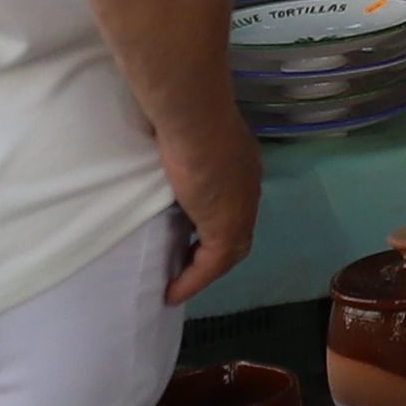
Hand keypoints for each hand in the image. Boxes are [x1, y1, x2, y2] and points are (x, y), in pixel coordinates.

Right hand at [155, 88, 260, 310]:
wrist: (194, 115)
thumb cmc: (183, 112)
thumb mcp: (183, 130)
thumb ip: (179, 140)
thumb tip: (158, 136)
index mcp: (240, 162)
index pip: (231, 200)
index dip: (212, 218)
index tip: (188, 231)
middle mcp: (247, 186)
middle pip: (235, 230)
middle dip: (212, 249)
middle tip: (183, 262)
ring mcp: (240, 208)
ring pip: (227, 251)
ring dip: (203, 269)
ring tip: (177, 282)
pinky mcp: (225, 227)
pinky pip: (211, 266)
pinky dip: (193, 281)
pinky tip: (172, 292)